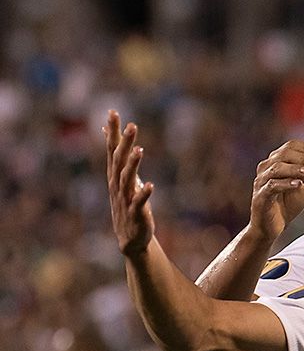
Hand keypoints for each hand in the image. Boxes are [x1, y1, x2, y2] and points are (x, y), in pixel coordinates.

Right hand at [104, 111, 154, 256]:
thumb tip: (105, 131)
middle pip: (119, 160)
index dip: (112, 131)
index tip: (113, 112)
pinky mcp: (136, 213)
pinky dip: (144, 193)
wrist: (130, 238)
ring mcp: (125, 198)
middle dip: (124, 143)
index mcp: (115, 175)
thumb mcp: (120, 177)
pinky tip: (150, 185)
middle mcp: (117, 184)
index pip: (112, 149)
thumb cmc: (127, 203)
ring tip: (139, 150)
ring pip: (127, 179)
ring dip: (133, 165)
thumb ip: (115, 154)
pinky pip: (139, 202)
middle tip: (131, 125)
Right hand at [251, 140, 303, 241]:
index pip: (290, 147)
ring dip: (296, 168)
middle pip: (284, 154)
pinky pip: (272, 186)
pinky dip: (286, 183)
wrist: (272, 226)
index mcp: (276, 162)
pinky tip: (298, 184)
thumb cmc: (287, 204)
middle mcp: (266, 168)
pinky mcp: (260, 196)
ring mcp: (261, 181)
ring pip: (277, 168)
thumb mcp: (303, 186)